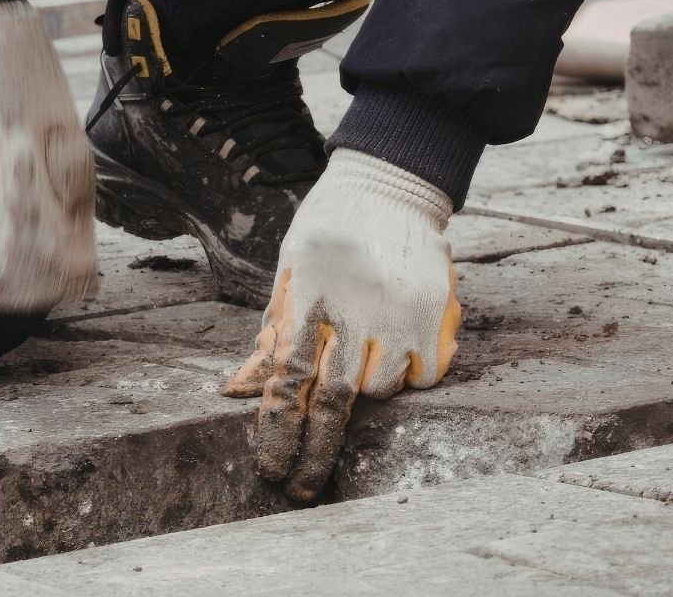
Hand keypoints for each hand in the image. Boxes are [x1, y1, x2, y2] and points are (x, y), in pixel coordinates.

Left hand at [224, 148, 460, 500]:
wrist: (390, 183)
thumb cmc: (328, 231)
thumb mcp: (289, 272)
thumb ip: (272, 333)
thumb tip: (235, 389)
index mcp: (308, 297)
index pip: (287, 380)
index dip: (279, 432)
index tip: (274, 470)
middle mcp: (355, 308)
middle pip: (335, 400)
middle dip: (317, 452)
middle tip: (304, 488)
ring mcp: (400, 311)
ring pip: (382, 388)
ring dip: (367, 389)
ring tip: (363, 354)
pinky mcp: (437, 311)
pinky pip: (424, 372)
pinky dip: (409, 372)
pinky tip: (397, 343)